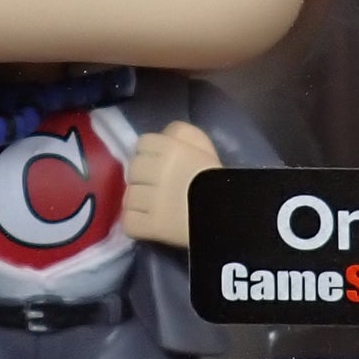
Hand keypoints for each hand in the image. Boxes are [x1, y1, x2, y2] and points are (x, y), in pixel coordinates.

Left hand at [123, 120, 220, 249]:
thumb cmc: (217, 179)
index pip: (142, 144)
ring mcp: (154, 200)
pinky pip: (130, 223)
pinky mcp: (154, 225)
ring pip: (129, 198)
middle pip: (133, 170)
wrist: (230, 215)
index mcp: (171, 148)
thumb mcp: (204, 146)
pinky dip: (136, 225)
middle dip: (142, 180)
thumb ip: (182, 132)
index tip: (159, 167)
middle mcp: (159, 170)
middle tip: (156, 189)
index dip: (149, 155)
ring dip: (138, 204)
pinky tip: (148, 225)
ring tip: (153, 209)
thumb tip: (162, 135)